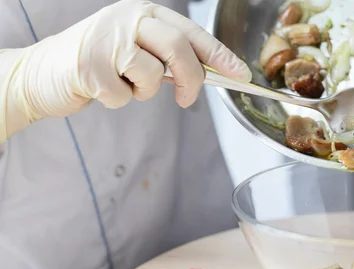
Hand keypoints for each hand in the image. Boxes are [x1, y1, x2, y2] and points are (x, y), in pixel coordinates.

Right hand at [0, 0, 250, 140]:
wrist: (42, 72)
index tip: (241, 75)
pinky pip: (125, 97)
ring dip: (144, 91)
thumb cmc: (98, 62)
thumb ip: (169, 56)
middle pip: (178, 49)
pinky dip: (119, 101)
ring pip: (152, 75)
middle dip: (191, 80)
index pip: (191, 32)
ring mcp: (106, 39)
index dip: (220, 55)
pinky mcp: (89, 66)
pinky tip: (101, 88)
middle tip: (187, 100)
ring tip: (124, 83)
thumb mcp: (137, 50)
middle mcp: (127, 18)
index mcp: (144, 12)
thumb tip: (212, 74)